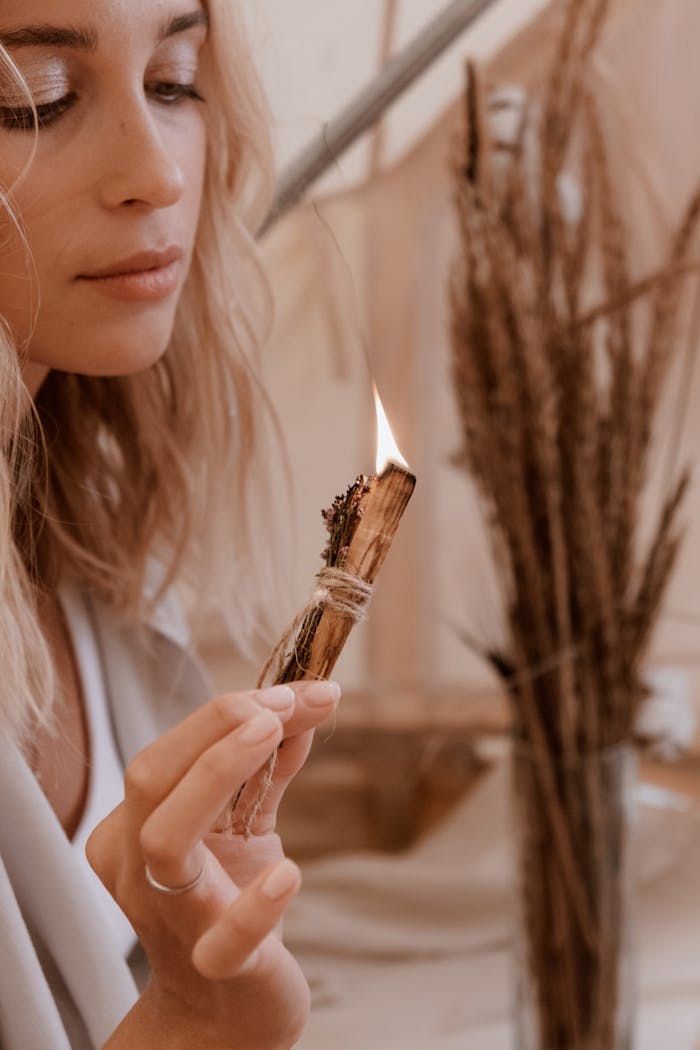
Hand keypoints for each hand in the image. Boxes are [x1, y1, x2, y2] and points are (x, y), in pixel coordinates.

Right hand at [86, 680, 339, 1049]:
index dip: (224, 714)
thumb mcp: (244, 827)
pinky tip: (287, 873)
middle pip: (150, 779)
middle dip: (215, 728)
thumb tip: (303, 703)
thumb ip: (266, 768)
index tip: (295, 691)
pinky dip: (254, 903)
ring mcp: (175, 918)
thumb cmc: (228, 902)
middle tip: (282, 703)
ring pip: (166, 841)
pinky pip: (224, 938)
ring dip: (219, 774)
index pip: (165, 755)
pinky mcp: (220, 967)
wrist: (226, 1011)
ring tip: (273, 732)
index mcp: (135, 830)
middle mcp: (139, 869)